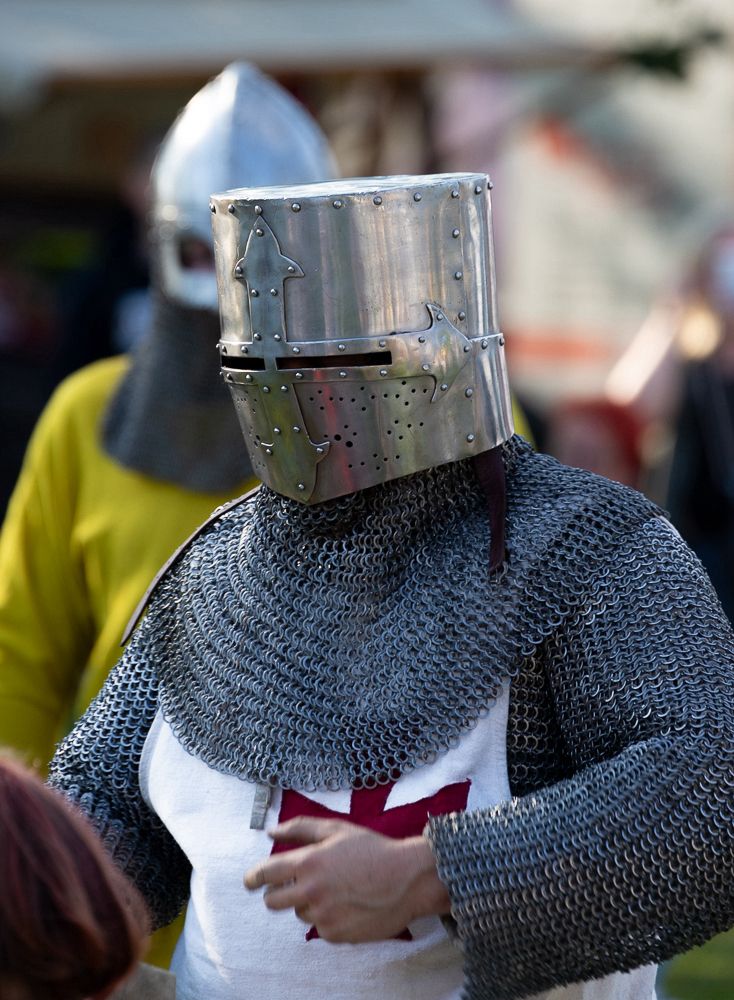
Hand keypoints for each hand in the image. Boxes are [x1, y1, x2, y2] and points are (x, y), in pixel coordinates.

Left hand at [244, 817, 450, 942]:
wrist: (407, 880)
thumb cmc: (373, 850)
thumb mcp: (337, 829)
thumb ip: (300, 828)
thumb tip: (271, 832)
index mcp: (309, 862)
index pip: (266, 874)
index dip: (253, 877)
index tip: (250, 881)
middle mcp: (311, 891)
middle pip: (273, 901)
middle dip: (277, 893)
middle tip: (293, 885)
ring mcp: (323, 916)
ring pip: (299, 913)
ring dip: (308, 903)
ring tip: (335, 889)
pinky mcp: (335, 935)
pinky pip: (320, 928)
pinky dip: (328, 917)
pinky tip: (348, 904)